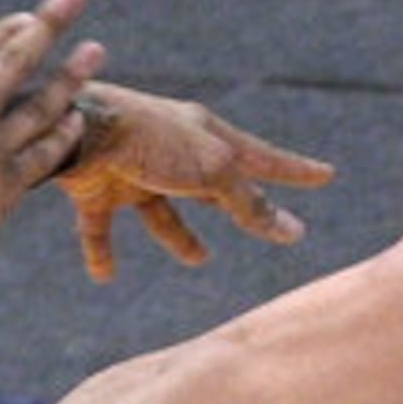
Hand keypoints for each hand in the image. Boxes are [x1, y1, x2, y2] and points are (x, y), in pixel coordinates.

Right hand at [0, 0, 105, 247]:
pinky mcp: (7, 184)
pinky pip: (46, 155)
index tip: (26, 18)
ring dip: (70, 75)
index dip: (5, 32)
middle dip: (48, 24)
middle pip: (16, 59)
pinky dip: (63, 136)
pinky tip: (77, 118)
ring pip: (42, 104)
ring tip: (95, 50)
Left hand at [53, 84, 335, 281]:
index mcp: (207, 135)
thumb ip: (249, 202)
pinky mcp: (94, 187)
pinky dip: (103, 251)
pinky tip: (105, 276)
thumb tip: (292, 230)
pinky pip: (101, 226)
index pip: (263, 158)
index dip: (296, 170)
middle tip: (271, 224)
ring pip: (161, 210)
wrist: (75, 128)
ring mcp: (132, 169)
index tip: (327, 174)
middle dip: (242, 204)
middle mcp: (172, 151)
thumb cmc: (151, 141)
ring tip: (198, 259)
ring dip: (179, 234)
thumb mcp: (212, 173)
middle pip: (215, 185)